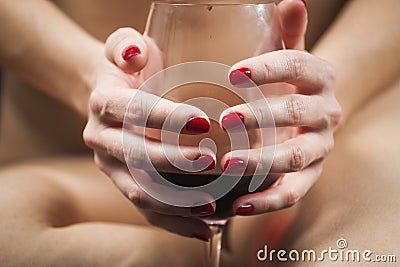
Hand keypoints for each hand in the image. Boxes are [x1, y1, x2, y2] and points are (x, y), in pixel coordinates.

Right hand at [83, 28, 215, 240]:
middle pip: (135, 156)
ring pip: (138, 191)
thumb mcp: (121, 45)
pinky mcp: (123, 184)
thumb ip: (124, 44)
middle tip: (212, 162)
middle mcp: (101, 138)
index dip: (164, 117)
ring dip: (175, 202)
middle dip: (174, 162)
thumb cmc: (127, 68)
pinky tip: (204, 228)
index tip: (203, 122)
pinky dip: (174, 222)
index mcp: (103, 103)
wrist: (107, 95)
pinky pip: (145, 210)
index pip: (131, 110)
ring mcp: (110, 167)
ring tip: (212, 206)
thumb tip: (135, 53)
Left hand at [223, 0, 341, 214]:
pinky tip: (238, 206)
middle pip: (297, 113)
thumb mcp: (287, 53)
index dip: (269, 68)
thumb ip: (287, 32)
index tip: (233, 72)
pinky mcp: (309, 175)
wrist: (306, 116)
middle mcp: (325, 112)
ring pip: (296, 157)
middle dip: (263, 116)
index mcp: (319, 77)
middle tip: (226, 119)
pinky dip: (268, 200)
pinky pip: (293, 191)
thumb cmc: (286, 82)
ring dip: (263, 162)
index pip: (298, 65)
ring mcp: (319, 147)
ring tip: (228, 165)